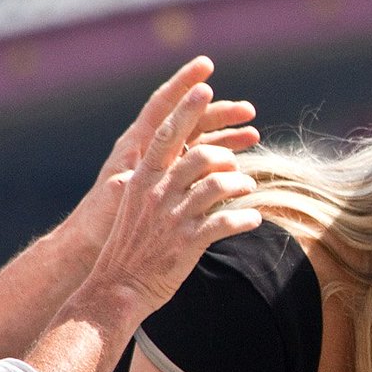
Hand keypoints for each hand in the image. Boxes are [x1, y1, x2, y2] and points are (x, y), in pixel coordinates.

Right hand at [88, 78, 262, 313]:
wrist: (117, 286)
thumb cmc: (131, 243)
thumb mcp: (137, 203)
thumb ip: (159, 178)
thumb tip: (184, 155)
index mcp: (142, 178)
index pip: (166, 134)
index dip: (186, 109)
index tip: (205, 86)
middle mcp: (156, 192)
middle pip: (198, 155)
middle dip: (226, 148)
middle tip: (244, 147)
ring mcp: (172, 217)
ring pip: (217, 185)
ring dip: (240, 183)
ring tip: (250, 187)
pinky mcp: (187, 242)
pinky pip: (226, 221)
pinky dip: (244, 217)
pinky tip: (254, 219)